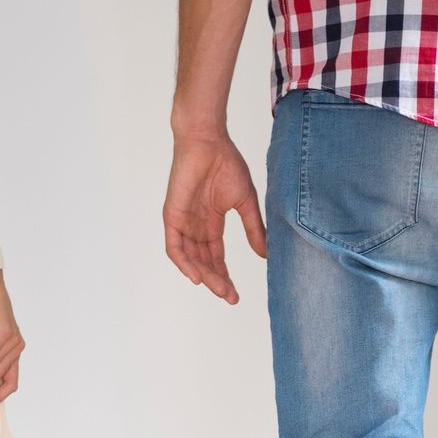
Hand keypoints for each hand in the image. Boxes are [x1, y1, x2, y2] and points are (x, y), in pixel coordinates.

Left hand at [163, 131, 266, 303]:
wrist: (208, 141)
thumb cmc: (226, 164)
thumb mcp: (245, 202)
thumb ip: (253, 229)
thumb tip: (265, 255)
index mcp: (211, 224)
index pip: (216, 257)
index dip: (225, 276)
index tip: (236, 295)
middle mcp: (196, 227)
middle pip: (204, 263)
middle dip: (217, 281)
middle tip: (230, 297)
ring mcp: (183, 223)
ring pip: (191, 259)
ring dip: (205, 276)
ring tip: (220, 290)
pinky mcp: (172, 217)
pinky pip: (175, 248)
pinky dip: (184, 264)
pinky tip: (197, 277)